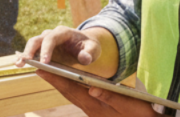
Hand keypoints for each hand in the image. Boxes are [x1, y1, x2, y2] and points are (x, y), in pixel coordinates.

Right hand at [17, 26, 101, 67]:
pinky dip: (26, 57)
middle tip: (25, 61)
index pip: (52, 38)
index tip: (45, 62)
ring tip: (18, 64)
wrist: (85, 44)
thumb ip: (90, 53)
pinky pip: (32, 51)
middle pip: (38, 40)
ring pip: (32, 44)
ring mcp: (45, 41)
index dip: (47, 49)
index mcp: (63, 32)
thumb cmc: (89, 46)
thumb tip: (84, 59)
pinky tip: (18, 64)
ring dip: (25, 53)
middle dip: (30, 50)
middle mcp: (52, 34)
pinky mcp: (42, 48)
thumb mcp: (94, 49)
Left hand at [35, 71, 157, 116]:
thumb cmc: (141, 116)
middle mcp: (92, 110)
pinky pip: (80, 97)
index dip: (56, 79)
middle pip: (69, 92)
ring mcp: (94, 111)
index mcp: (97, 108)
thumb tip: (92, 88)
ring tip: (48, 72)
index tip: (42, 69)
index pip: (72, 90)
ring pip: (73, 95)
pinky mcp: (98, 111)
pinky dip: (71, 88)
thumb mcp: (130, 106)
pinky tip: (69, 82)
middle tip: (38, 67)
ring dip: (60, 83)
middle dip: (53, 79)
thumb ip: (111, 98)